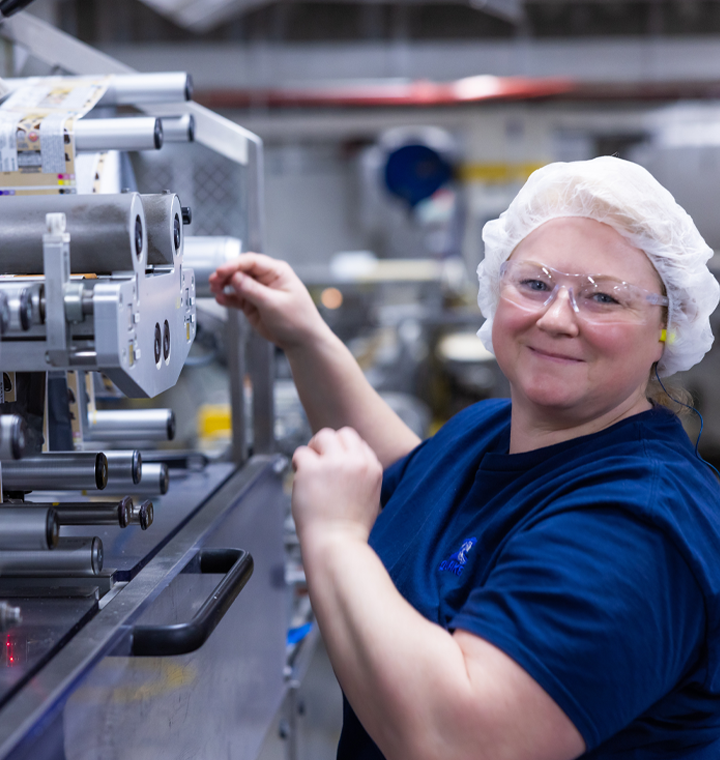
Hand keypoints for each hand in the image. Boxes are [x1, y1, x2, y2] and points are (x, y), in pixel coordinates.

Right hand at [209, 253, 325, 350]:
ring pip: (236, 283)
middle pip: (241, 270)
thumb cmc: (298, 320)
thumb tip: (235, 277)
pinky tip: (220, 299)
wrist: (302, 341)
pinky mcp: (252, 304)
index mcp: (277, 272)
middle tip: (214, 281)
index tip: (221, 271)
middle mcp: (266, 279)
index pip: (252, 261)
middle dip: (226, 274)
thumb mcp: (274, 304)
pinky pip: (236, 298)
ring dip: (224, 285)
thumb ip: (253, 290)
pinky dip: (227, 298)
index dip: (234, 264)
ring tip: (215, 290)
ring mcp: (258, 291)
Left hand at [291, 427, 382, 546]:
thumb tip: (345, 460)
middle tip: (319, 461)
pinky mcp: (312, 470)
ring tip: (310, 468)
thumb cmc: (350, 529)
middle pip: (341, 434)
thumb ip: (361, 474)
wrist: (338, 545)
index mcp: (372, 468)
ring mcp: (334, 464)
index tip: (335, 465)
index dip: (343, 452)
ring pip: (322, 436)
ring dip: (313, 450)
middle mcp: (356, 462)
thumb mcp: (370, 496)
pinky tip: (301, 480)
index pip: (357, 442)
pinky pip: (301, 453)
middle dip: (328, 445)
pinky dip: (298, 465)